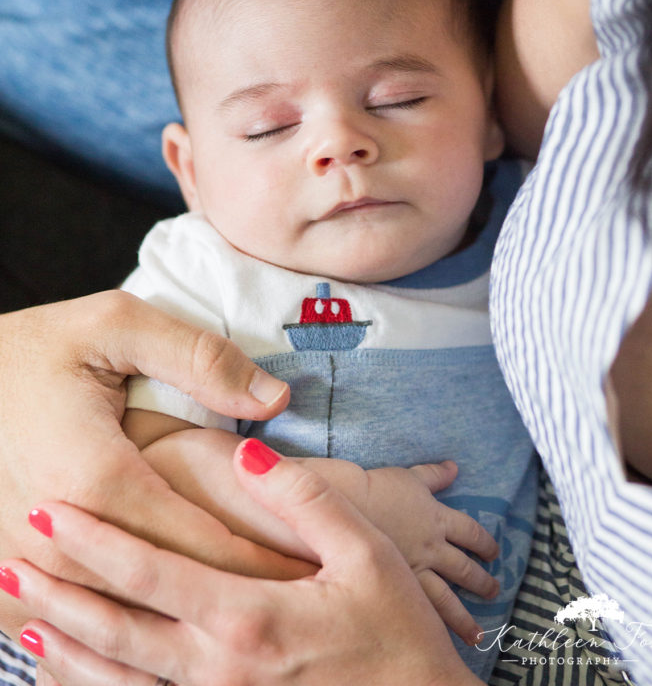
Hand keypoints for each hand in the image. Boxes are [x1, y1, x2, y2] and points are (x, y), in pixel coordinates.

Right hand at [0, 291, 300, 641]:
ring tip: (247, 624)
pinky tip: (167, 630)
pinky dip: (123, 633)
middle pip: (169, 592)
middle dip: (237, 599)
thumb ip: (200, 358)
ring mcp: (24, 568)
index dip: (265, 562)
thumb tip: (276, 397)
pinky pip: (74, 627)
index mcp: (96, 476)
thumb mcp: (118, 324)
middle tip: (299, 604)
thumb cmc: (38, 349)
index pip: (203, 543)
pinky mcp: (7, 579)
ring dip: (183, 622)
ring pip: (122, 620)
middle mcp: (58, 538)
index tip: (314, 574)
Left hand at [3, 441, 483, 685]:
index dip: (95, 542)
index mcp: (247, 616)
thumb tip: (250, 452)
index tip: (52, 510)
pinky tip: (74, 674)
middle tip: (11, 559)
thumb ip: (303, 499)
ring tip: (22, 620)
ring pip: (119, 676)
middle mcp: (217, 664)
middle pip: (117, 627)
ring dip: (67, 647)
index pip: (150, 573)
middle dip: (59, 594)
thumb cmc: (397, 634)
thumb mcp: (365, 553)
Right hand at [362, 463, 498, 639]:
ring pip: (447, 600)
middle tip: (494, 593)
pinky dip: (433, 626)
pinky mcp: (393, 588)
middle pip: (464, 569)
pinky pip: (419, 612)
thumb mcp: (409, 476)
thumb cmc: (375, 488)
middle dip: (481, 582)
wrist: (344, 507)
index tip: (494, 553)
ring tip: (477, 635)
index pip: (470, 533)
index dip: (484, 542)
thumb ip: (434, 475)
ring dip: (464, 618)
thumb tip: (454, 466)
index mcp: (437, 519)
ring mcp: (414, 572)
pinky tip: (438, 640)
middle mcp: (431, 549)